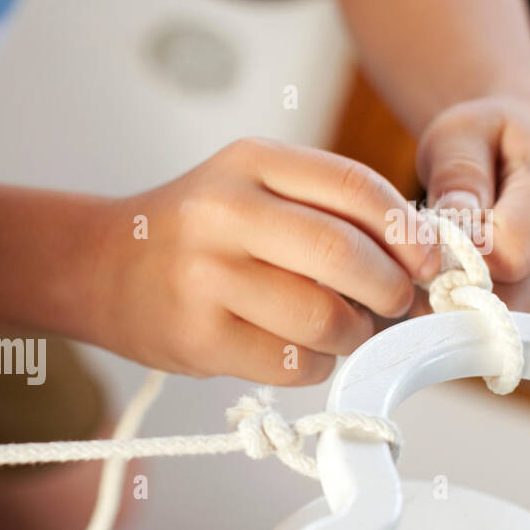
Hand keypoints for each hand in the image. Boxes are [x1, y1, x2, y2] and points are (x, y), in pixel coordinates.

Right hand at [94, 138, 434, 382]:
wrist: (98, 268)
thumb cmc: (194, 233)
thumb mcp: (250, 187)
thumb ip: (326, 209)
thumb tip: (424, 258)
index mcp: (250, 163)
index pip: (357, 189)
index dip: (410, 233)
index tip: (430, 262)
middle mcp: (223, 213)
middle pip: (344, 257)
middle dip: (390, 291)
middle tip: (395, 305)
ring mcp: (205, 278)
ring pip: (323, 319)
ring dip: (353, 336)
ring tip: (344, 331)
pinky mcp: (197, 337)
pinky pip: (291, 364)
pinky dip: (315, 366)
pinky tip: (302, 353)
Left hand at [416, 96, 529, 311]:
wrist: (504, 154)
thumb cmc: (480, 140)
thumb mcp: (459, 135)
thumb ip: (457, 173)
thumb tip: (455, 221)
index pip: (511, 252)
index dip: (458, 253)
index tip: (426, 236)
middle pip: (508, 296)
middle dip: (452, 282)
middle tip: (417, 254)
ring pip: (498, 317)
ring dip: (453, 298)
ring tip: (433, 259)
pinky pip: (492, 323)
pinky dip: (460, 306)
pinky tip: (443, 276)